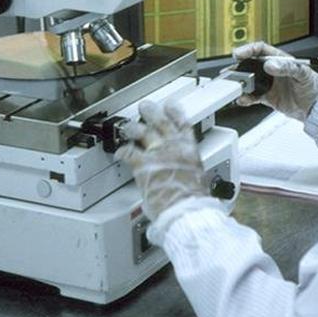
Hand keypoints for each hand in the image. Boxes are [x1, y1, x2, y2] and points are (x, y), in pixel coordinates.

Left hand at [115, 100, 208, 221]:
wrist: (186, 210)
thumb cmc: (193, 200)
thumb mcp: (198, 178)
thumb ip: (188, 170)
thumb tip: (186, 173)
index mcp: (190, 151)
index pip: (183, 125)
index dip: (175, 113)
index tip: (170, 106)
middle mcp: (173, 147)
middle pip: (160, 123)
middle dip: (152, 113)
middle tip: (145, 107)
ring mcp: (157, 154)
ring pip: (142, 132)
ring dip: (133, 128)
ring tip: (128, 127)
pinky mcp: (142, 165)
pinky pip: (128, 152)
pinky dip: (122, 152)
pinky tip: (118, 153)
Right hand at [232, 41, 317, 121]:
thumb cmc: (314, 87)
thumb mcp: (303, 74)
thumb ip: (287, 68)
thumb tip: (270, 65)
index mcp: (281, 60)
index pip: (261, 50)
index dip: (248, 49)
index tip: (239, 54)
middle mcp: (273, 71)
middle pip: (251, 65)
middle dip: (239, 67)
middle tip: (230, 72)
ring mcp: (269, 84)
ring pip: (250, 81)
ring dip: (241, 84)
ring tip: (234, 87)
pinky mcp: (268, 97)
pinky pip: (253, 96)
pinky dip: (246, 98)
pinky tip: (242, 99)